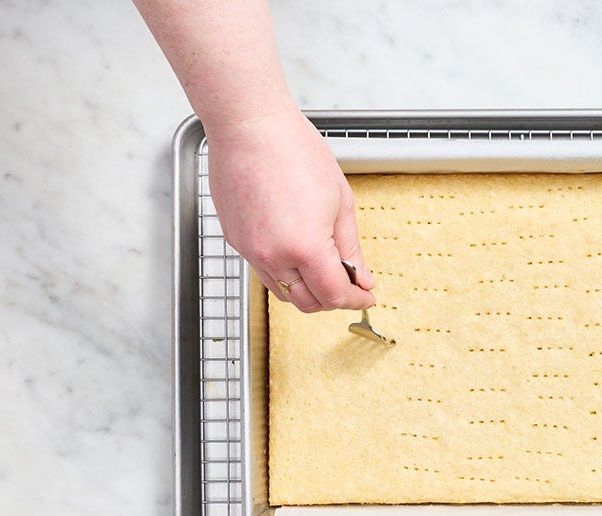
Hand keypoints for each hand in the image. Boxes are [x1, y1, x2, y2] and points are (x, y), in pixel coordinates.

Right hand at [205, 109, 375, 311]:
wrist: (249, 126)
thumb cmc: (294, 150)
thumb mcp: (340, 201)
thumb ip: (351, 248)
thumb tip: (360, 278)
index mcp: (305, 247)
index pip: (334, 296)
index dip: (356, 300)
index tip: (366, 296)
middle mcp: (273, 256)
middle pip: (307, 303)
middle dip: (332, 299)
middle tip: (349, 283)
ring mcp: (250, 250)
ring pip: (283, 292)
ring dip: (307, 290)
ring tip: (324, 267)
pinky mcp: (236, 240)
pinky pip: (264, 270)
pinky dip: (285, 272)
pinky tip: (298, 251)